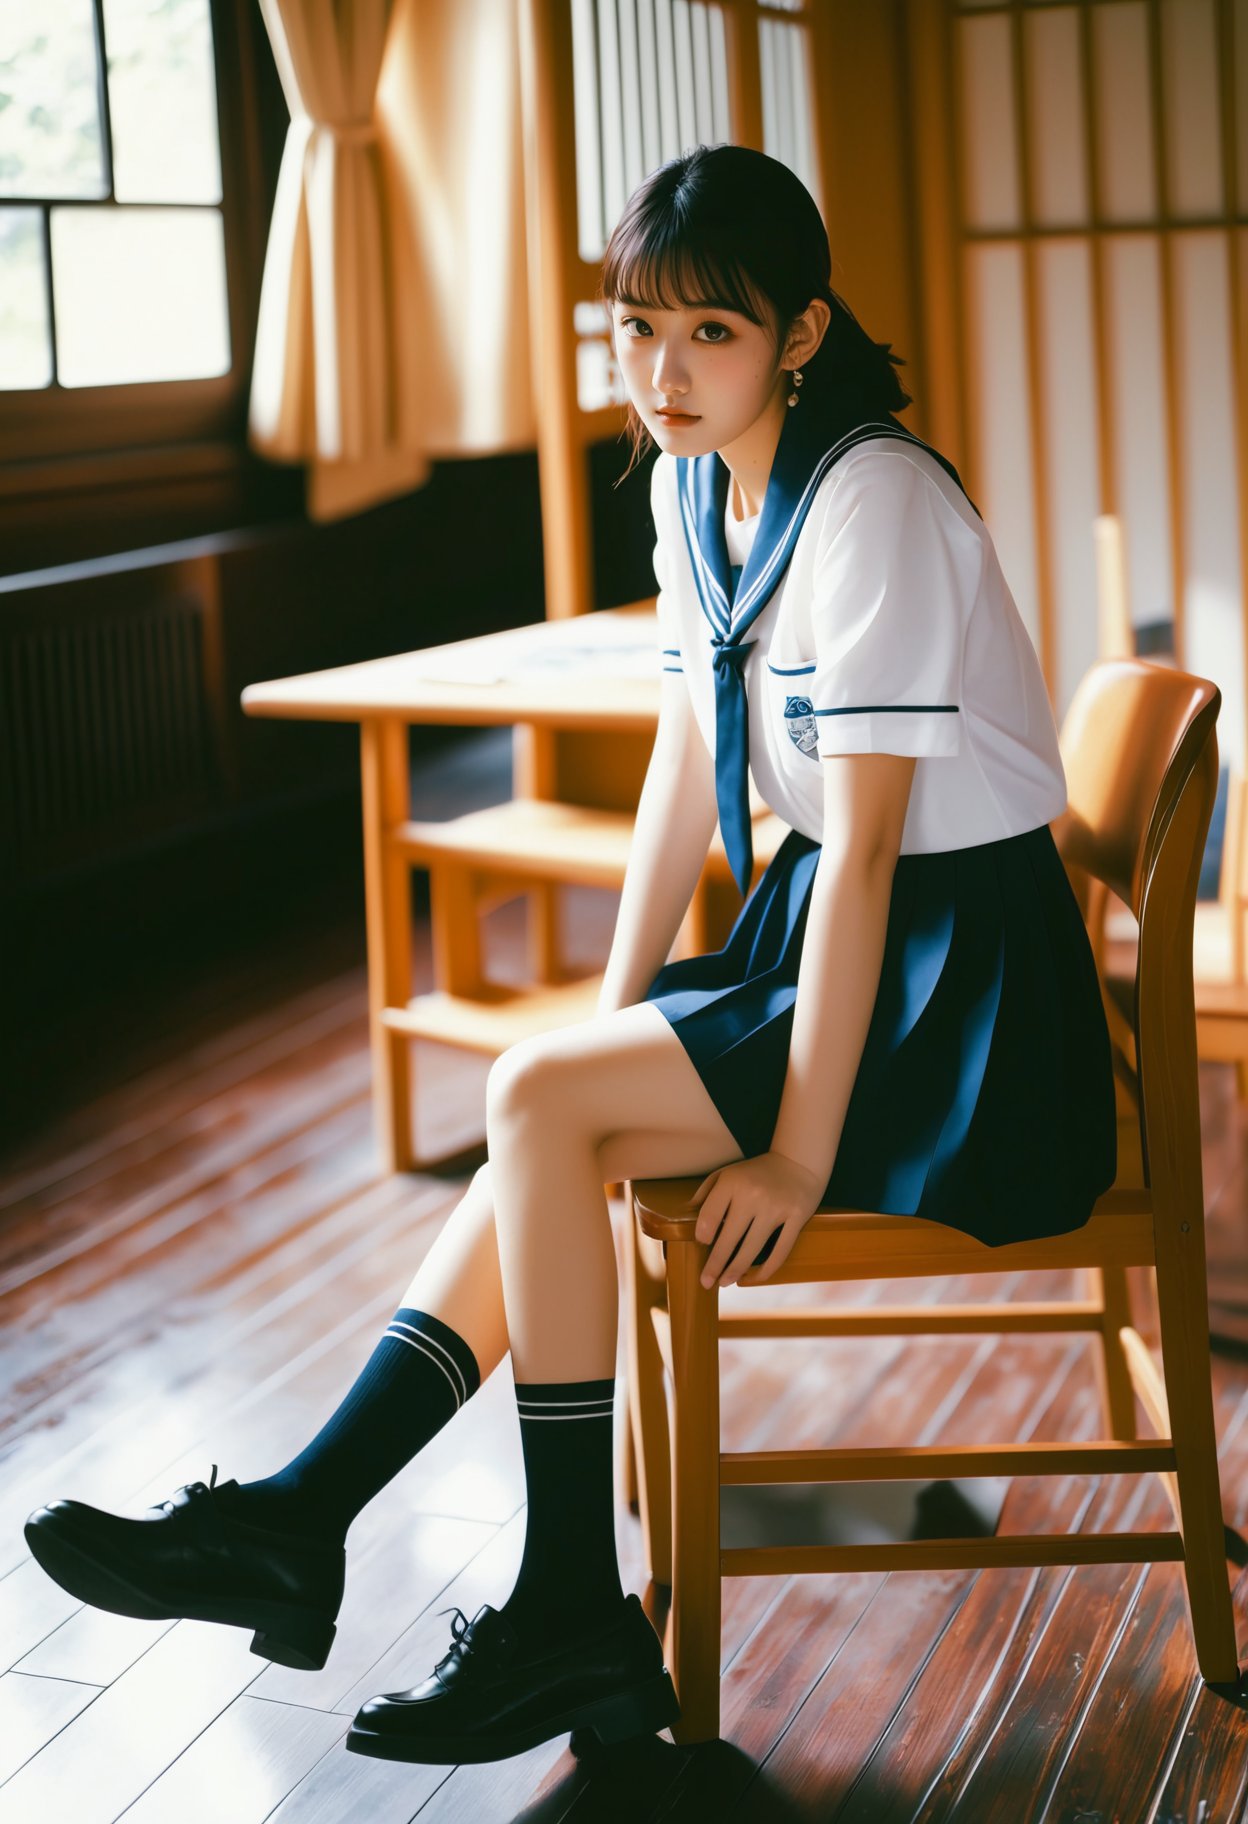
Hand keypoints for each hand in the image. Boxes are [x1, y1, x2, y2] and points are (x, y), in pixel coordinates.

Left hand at [687, 1150, 822, 1289]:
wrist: (798, 1161)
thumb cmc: (756, 1172)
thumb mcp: (727, 1173)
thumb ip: (706, 1193)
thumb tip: (684, 1217)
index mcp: (732, 1182)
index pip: (710, 1215)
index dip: (703, 1235)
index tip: (702, 1244)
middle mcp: (753, 1195)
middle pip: (729, 1239)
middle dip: (715, 1265)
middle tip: (706, 1282)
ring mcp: (776, 1208)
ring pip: (752, 1250)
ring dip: (736, 1271)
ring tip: (725, 1282)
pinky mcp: (797, 1217)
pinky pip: (780, 1252)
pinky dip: (765, 1271)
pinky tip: (752, 1278)